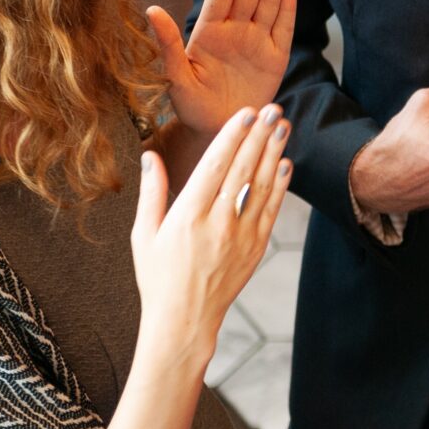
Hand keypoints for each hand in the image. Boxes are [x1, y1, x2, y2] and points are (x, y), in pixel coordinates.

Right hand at [131, 107, 290, 354]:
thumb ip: (152, 192)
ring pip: (261, 186)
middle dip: (259, 135)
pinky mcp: (255, 248)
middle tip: (273, 107)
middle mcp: (217, 222)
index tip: (245, 112)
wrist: (185, 320)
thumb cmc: (158, 277)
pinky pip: (271, 210)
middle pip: (243, 169)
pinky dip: (279, 185)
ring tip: (282, 125)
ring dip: (273, 152)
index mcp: (187, 215)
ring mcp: (240, 236)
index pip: (214, 166)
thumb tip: (150, 155)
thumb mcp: (144, 234)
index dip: (232, 136)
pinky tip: (284, 162)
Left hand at [152, 0, 297, 140]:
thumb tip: (152, 10)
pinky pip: (282, 28)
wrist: (218, 131)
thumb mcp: (176, 79)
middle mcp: (233, 32)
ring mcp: (255, 42)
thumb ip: (169, 45)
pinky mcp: (274, 58)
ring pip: (266, 3)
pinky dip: (286, 7)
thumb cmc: (192, 107)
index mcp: (208, 33)